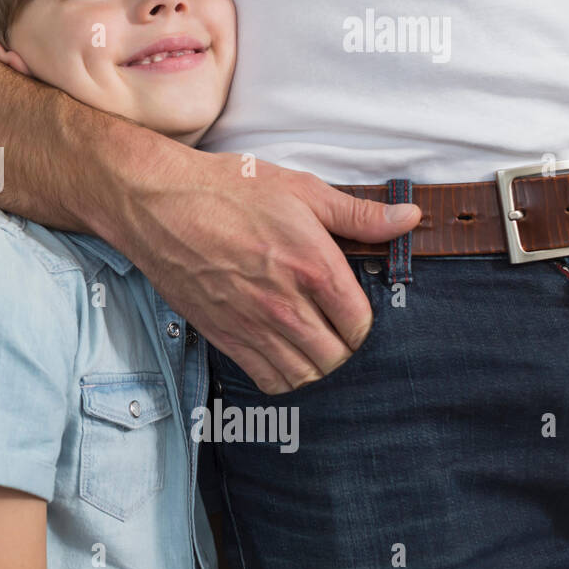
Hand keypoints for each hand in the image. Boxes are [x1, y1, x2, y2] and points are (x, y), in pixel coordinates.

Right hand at [107, 146, 420, 393]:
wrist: (158, 204)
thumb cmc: (226, 190)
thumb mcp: (300, 189)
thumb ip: (358, 213)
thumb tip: (409, 219)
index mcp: (312, 265)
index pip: (360, 323)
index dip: (363, 320)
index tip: (350, 306)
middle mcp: (284, 304)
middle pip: (336, 356)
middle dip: (343, 345)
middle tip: (333, 325)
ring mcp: (251, 324)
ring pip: (304, 376)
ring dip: (315, 365)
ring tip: (310, 342)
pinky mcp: (222, 335)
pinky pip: (266, 379)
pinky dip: (282, 376)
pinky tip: (281, 353)